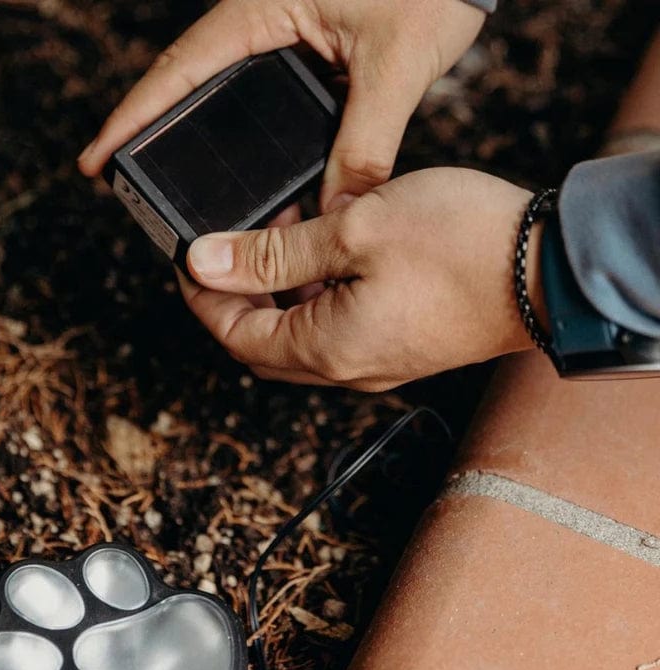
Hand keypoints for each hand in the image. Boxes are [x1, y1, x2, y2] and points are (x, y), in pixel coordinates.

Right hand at [78, 0, 484, 210]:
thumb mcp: (394, 66)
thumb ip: (365, 143)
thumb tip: (339, 216)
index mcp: (261, 12)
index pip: (180, 71)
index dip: (133, 118)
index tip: (96, 161)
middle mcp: (259, 27)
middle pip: (188, 91)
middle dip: (153, 138)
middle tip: (125, 189)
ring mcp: (277, 45)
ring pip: (225, 108)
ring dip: (204, 151)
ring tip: (182, 199)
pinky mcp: (301, 62)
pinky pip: (263, 114)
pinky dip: (253, 151)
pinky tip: (251, 185)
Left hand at [177, 168, 543, 390]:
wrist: (550, 271)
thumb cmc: (463, 249)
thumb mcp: (353, 231)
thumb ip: (273, 253)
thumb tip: (206, 263)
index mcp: (325, 349)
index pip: (234, 335)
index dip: (202, 298)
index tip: (187, 259)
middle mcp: (346, 369)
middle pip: (261, 344)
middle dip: (233, 297)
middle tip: (226, 247)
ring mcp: (375, 362)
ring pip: (297, 335)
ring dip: (276, 291)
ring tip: (280, 231)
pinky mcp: (398, 347)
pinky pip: (333, 330)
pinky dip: (313, 295)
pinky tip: (324, 252)